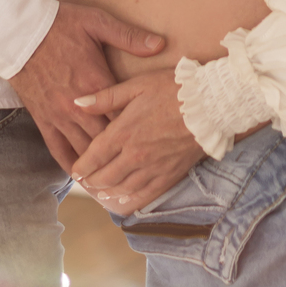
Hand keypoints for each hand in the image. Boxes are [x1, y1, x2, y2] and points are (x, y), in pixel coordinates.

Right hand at [10, 2, 163, 171]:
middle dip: (122, 157)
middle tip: (141, 172)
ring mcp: (59, 116)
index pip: (124, 117)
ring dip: (100, 168)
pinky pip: (58, 150)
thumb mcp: (97, 22)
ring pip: (84, 151)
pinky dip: (71, 166)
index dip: (139, 132)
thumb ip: (129, 36)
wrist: (19, 32)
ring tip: (117, 187)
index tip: (154, 143)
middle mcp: (79, 106)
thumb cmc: (61, 24)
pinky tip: (82, 178)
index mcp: (97, 83)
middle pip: (106, 141)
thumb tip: (160, 44)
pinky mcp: (43, 120)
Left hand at [70, 69, 202, 212]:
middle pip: (103, 178)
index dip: (80, 167)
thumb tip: (78, 102)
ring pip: (121, 190)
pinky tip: (123, 200)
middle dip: (90, 181)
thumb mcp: (138, 85)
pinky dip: (129, 201)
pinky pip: (143, 197)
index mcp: (123, 132)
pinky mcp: (168, 177)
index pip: (93, 158)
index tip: (75, 170)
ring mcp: (151, 169)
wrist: (211, 105)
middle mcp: (134, 156)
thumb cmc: (173, 90)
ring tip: (100, 191)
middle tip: (85, 181)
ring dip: (106, 192)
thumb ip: (106, 97)